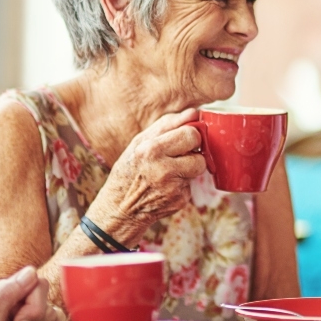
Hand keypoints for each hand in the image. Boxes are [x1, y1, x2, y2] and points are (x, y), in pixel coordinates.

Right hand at [88, 109, 207, 240]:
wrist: (121, 208)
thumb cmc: (129, 170)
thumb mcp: (139, 143)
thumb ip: (167, 125)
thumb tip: (194, 112)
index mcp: (150, 150)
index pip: (190, 134)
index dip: (190, 134)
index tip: (184, 138)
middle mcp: (162, 169)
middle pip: (199, 151)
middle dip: (194, 150)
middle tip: (180, 154)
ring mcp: (173, 187)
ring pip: (199, 167)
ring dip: (190, 167)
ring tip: (170, 170)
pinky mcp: (181, 200)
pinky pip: (192, 183)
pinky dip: (183, 183)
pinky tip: (167, 186)